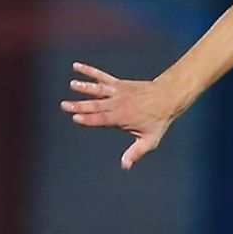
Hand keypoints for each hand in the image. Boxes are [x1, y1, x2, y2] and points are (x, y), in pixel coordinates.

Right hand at [60, 62, 178, 168]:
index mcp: (121, 119)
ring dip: (84, 87)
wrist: (168, 98)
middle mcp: (117, 104)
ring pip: (98, 89)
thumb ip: (136, 153)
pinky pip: (101, 76)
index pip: (102, 119)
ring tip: (73, 85)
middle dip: (80, 106)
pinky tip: (76, 66)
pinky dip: (89, 71)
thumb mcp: (150, 140)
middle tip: (64, 105)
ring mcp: (117, 92)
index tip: (76, 119)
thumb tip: (125, 167)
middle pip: (95, 105)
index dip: (89, 119)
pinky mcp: (118, 84)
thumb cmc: (157, 121)